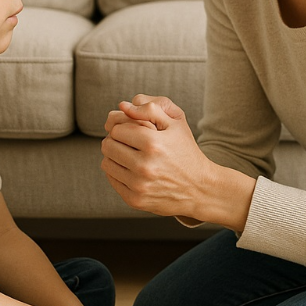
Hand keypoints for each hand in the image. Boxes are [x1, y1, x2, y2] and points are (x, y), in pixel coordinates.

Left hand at [101, 94, 215, 218]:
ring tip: (130, 154)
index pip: (117, 129)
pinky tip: (132, 169)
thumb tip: (122, 106)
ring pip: (106, 163)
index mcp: (153, 143)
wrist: (200, 188)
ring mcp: (139, 185)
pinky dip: (118, 172)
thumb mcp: (176, 124)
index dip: (123, 126)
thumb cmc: (186, 152)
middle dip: (116, 140)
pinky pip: (112, 179)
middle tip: (128, 142)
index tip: (132, 130)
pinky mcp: (135, 200)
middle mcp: (144, 166)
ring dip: (114, 156)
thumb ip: (150, 108)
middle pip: (108, 145)